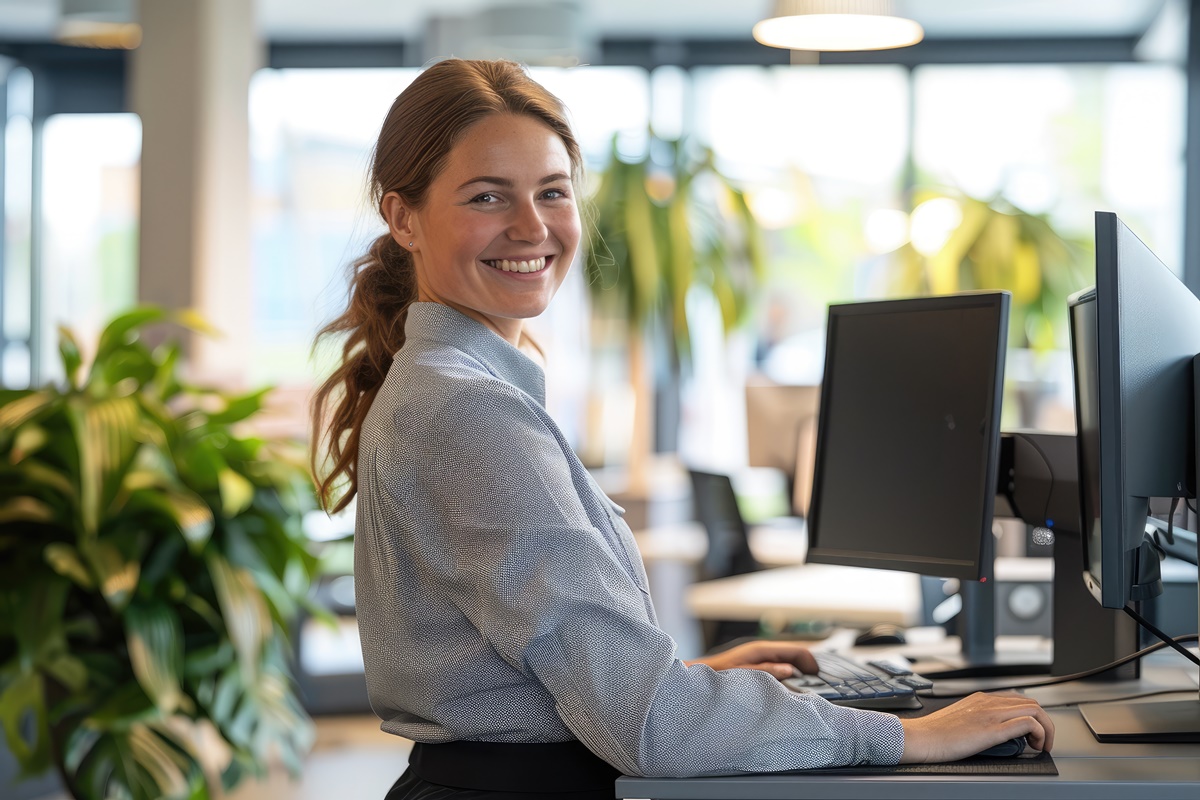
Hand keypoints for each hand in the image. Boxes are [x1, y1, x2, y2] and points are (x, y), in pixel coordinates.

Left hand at [684, 640, 817, 679]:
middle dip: (809, 667)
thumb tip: (791, 670)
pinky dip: (789, 675)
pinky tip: (789, 688)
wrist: (696, 677)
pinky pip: (779, 667)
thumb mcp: (743, 675)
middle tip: (821, 684)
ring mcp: (759, 657)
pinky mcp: (755, 665)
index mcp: (763, 650)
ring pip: (788, 661)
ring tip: (809, 688)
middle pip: (795, 655)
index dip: (812, 663)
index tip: (821, 678)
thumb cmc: (716, 675)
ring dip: (799, 672)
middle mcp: (763, 651)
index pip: (797, 651)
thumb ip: (767, 672)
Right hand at [898, 691, 1054, 762]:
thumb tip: (993, 732)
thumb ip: (978, 719)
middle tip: (1041, 741)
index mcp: (980, 699)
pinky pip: (1026, 723)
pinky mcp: (991, 730)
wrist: (921, 737)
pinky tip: (1033, 746)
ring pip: (1034, 710)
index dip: (1032, 716)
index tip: (1031, 733)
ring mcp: (991, 714)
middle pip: (1031, 703)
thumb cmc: (935, 733)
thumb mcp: (960, 718)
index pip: (1018, 699)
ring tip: (1040, 745)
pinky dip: (1038, 733)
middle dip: (1044, 722)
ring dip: (1045, 728)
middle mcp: (988, 702)